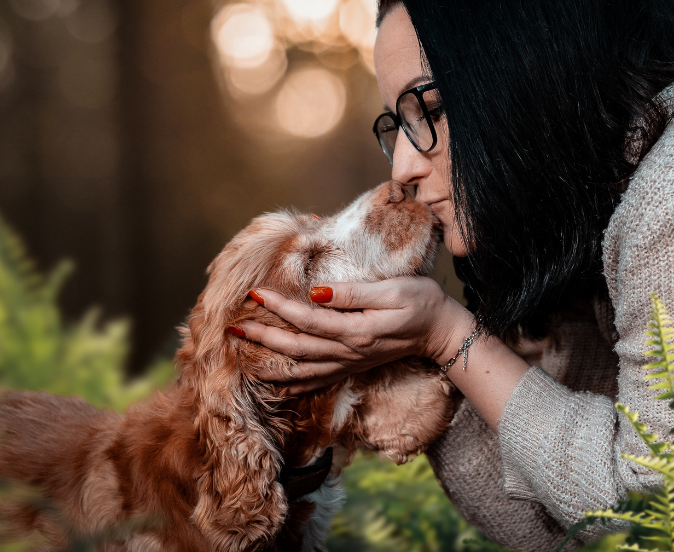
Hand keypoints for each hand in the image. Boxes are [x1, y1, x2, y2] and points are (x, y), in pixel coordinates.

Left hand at [239, 276, 473, 393]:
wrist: (441, 331)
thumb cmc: (421, 302)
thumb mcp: (393, 290)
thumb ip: (354, 294)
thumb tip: (317, 293)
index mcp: (356, 331)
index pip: (308, 319)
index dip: (280, 307)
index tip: (255, 293)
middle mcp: (348, 352)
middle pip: (296, 349)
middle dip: (262, 338)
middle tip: (232, 326)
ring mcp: (349, 362)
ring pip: (301, 368)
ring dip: (269, 363)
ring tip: (242, 354)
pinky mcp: (352, 365)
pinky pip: (316, 380)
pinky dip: (292, 383)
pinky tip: (275, 383)